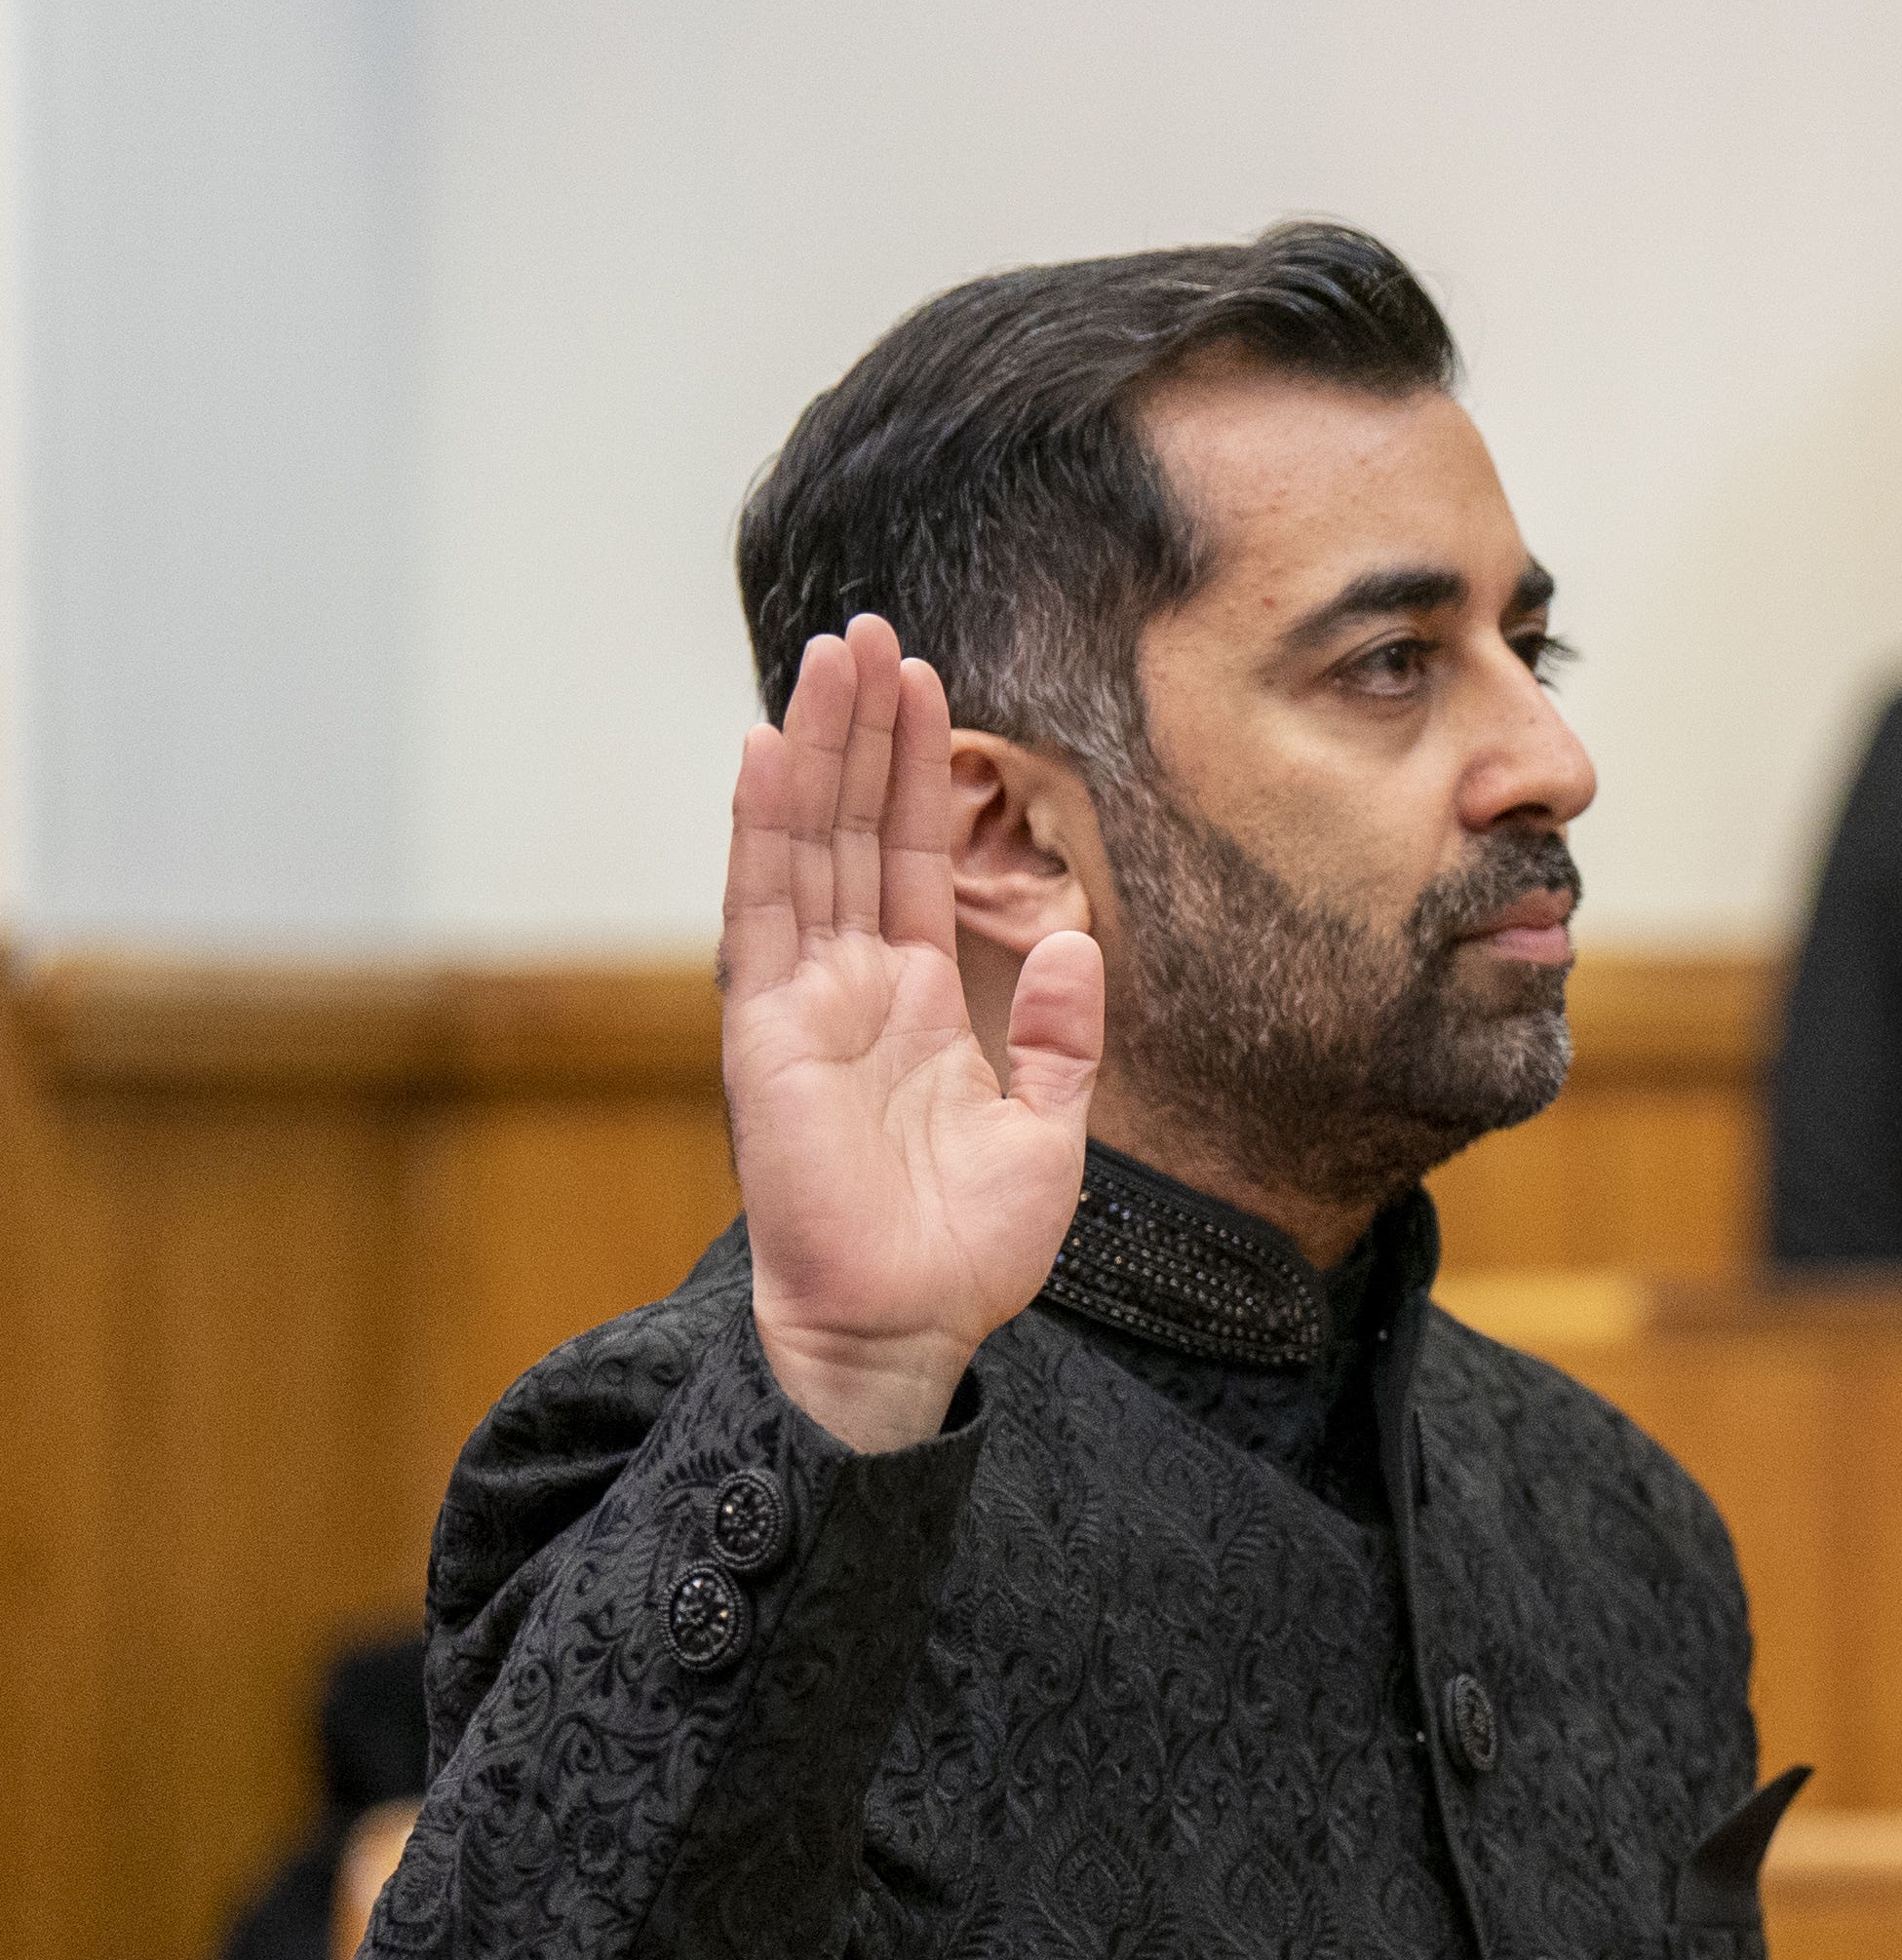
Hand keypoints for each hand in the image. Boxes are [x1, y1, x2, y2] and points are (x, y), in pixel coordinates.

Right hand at [720, 615, 1102, 1452]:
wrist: (908, 1331)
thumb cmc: (966, 1252)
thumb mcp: (1051, 1133)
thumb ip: (1064, 1038)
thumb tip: (1082, 944)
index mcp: (913, 1002)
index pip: (908, 858)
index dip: (914, 771)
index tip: (924, 682)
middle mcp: (850, 987)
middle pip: (851, 829)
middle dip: (861, 729)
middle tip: (870, 627)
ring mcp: (803, 1004)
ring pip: (805, 846)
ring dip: (815, 749)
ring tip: (829, 653)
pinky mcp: (767, 1035)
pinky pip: (762, 914)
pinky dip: (761, 830)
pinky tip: (765, 751)